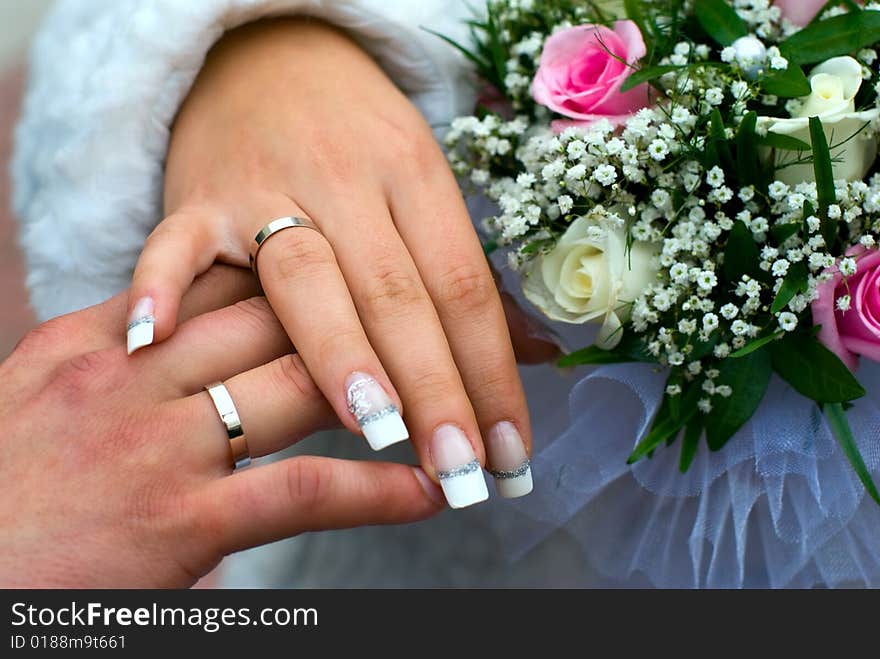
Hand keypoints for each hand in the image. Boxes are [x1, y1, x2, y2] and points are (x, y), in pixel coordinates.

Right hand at [0, 266, 442, 586]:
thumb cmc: (1, 490)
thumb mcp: (37, 396)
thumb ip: (112, 359)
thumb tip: (178, 333)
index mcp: (97, 341)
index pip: (218, 280)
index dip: (295, 271)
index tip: (357, 265)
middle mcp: (133, 375)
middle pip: (272, 315)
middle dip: (355, 313)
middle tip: (425, 318)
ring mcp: (159, 443)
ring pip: (297, 383)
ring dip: (383, 389)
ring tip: (446, 397)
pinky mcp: (179, 520)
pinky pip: (299, 490)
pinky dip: (373, 490)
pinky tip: (422, 488)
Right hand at [126, 18, 545, 505]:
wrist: (263, 55)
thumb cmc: (354, 139)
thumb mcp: (421, 185)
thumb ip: (465, 276)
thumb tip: (539, 357)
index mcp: (414, 172)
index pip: (463, 286)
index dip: (492, 374)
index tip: (509, 452)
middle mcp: (346, 179)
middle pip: (397, 293)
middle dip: (434, 388)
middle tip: (461, 468)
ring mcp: (264, 187)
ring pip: (307, 276)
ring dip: (340, 353)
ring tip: (376, 431)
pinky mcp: (195, 197)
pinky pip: (174, 241)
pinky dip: (162, 286)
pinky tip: (157, 341)